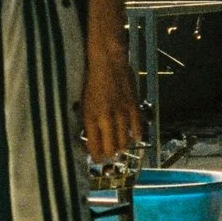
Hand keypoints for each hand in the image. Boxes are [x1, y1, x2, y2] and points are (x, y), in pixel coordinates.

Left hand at [80, 44, 143, 162]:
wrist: (108, 62)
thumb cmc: (92, 81)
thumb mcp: (84, 103)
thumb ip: (88, 122)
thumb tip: (91, 139)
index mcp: (91, 118)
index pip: (94, 148)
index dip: (96, 157)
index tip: (97, 158)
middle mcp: (106, 119)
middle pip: (111, 149)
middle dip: (109, 155)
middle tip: (109, 154)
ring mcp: (122, 114)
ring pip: (124, 142)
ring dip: (121, 147)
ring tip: (119, 147)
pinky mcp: (134, 107)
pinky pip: (138, 129)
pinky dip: (136, 136)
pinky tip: (134, 139)